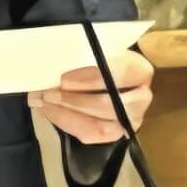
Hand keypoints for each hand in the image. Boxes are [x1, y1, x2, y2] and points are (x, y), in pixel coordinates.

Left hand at [27, 47, 153, 145]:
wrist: (101, 74)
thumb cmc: (93, 57)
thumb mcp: (92, 51)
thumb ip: (81, 57)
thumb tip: (53, 65)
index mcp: (139, 70)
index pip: (123, 74)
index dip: (93, 78)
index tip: (64, 79)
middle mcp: (142, 97)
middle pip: (111, 104)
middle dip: (75, 101)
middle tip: (48, 93)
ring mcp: (132, 119)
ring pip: (102, 124)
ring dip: (68, 113)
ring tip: (44, 101)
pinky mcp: (117, 133)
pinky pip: (92, 134)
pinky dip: (68, 122)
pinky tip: (49, 111)